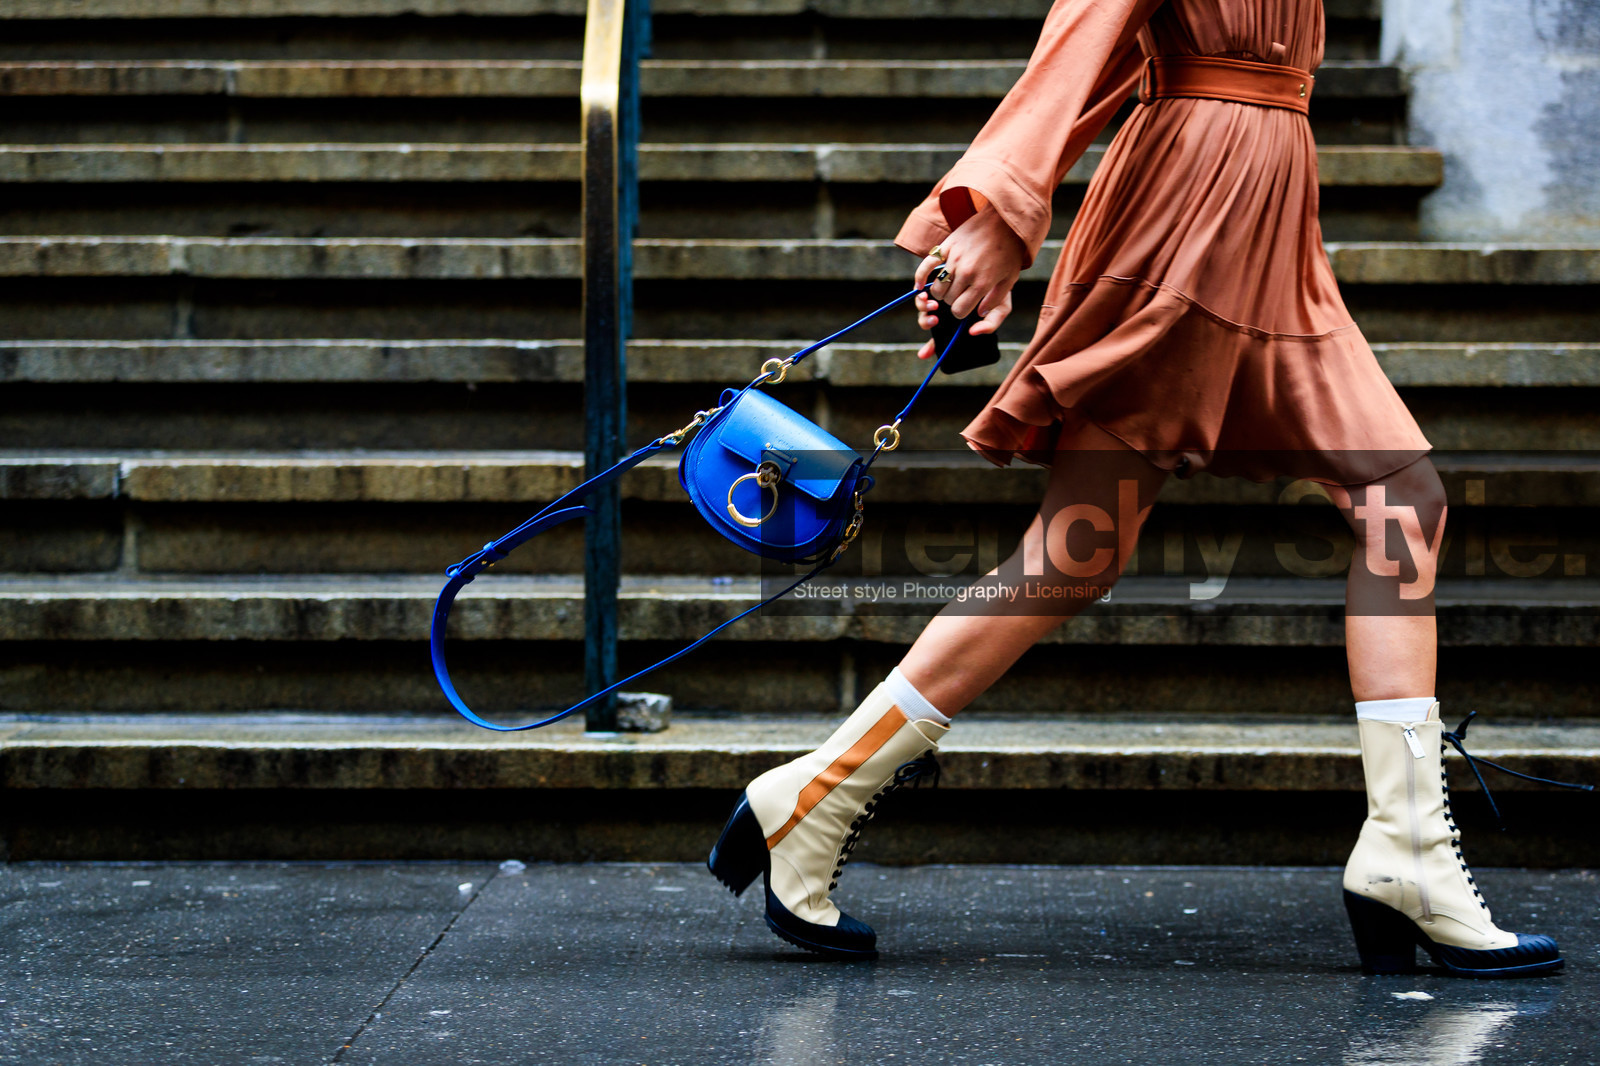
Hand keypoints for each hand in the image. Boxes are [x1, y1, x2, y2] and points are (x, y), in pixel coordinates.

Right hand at [912, 205, 1024, 358]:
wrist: (1004, 221)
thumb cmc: (1009, 253)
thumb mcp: (1009, 280)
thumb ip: (995, 302)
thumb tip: (979, 314)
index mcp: (983, 283)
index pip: (959, 310)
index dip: (960, 313)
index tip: (963, 308)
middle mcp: (966, 272)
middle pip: (947, 300)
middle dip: (952, 302)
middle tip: (960, 295)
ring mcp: (954, 259)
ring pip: (937, 287)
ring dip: (940, 292)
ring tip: (949, 287)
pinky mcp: (946, 247)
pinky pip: (926, 266)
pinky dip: (920, 278)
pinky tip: (920, 286)